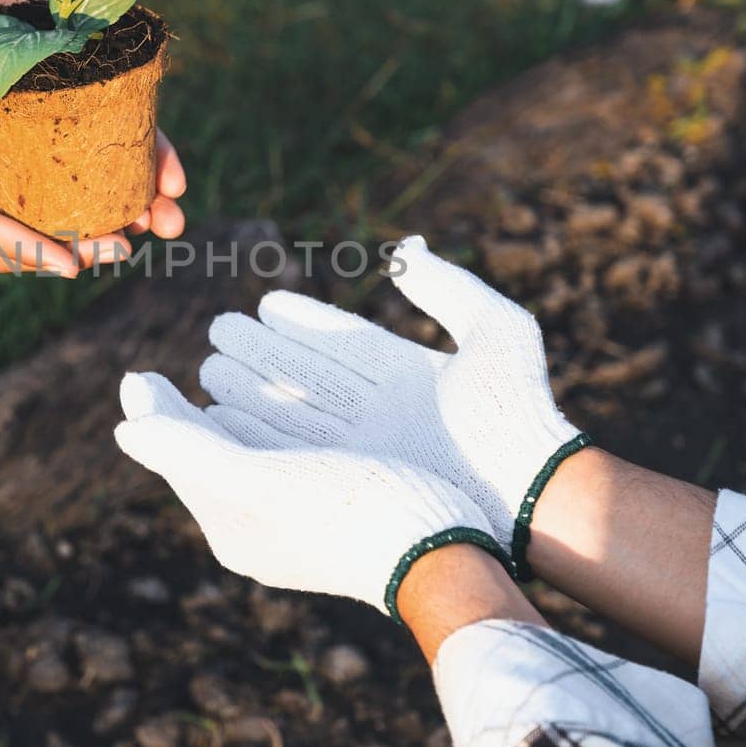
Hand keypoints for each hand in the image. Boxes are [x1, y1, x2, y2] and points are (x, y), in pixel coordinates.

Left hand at [115, 371, 508, 615]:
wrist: (445, 553)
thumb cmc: (354, 511)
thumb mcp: (261, 479)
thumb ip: (191, 450)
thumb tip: (124, 427)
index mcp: (231, 528)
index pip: (180, 460)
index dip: (157, 415)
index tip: (139, 375)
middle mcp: (259, 530)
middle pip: (208, 460)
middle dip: (187, 415)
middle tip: (159, 379)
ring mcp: (299, 520)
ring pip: (249, 455)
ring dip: (230, 412)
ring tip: (216, 376)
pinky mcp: (338, 504)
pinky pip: (287, 456)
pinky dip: (274, 422)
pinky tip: (288, 402)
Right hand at [200, 235, 590, 575]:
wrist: (535, 496)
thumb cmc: (521, 413)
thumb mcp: (497, 333)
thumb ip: (450, 286)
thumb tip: (406, 251)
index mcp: (414, 377)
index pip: (347, 341)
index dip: (305, 322)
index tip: (265, 302)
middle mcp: (387, 413)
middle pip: (312, 377)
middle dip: (262, 354)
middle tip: (218, 330)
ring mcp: (372, 449)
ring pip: (297, 413)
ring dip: (253, 391)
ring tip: (210, 369)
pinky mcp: (358, 480)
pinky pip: (299, 452)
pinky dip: (261, 434)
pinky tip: (227, 417)